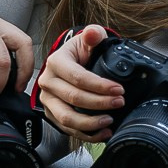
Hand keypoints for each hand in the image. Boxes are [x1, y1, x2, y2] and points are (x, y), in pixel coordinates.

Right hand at [37, 24, 123, 139]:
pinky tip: (103, 132)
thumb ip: (93, 34)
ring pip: (67, 118)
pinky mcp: (52, 114)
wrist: (69, 64)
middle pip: (74, 98)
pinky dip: (86, 134)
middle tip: (119, 103)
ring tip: (110, 121)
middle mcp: (48, 82)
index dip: (100, 86)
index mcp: (56, 62)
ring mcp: (48, 100)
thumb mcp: (88, 40)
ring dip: (91, 123)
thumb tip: (93, 33)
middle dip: (100, 103)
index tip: (119, 89)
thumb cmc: (80, 53)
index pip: (78, 77)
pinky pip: (67, 129)